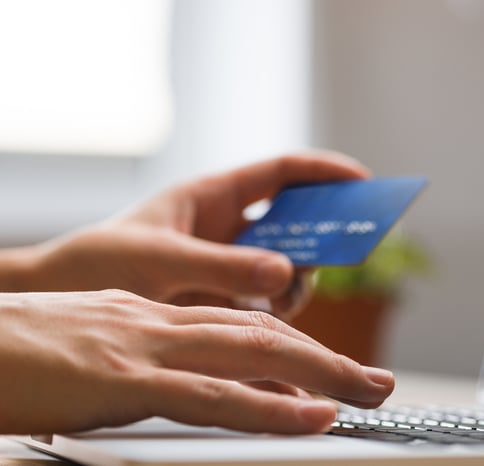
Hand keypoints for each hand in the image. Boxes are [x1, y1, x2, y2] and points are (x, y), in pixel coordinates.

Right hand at [0, 290, 393, 434]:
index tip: (334, 373)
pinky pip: (211, 395)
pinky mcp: (125, 382)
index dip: (298, 350)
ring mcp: (147, 349)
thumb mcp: (98, 356)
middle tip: (378, 382)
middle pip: (265, 337)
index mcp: (156, 319)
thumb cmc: (20, 354)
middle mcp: (162, 325)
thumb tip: (190, 387)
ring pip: (254, 356)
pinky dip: (269, 406)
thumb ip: (149, 367)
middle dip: (329, 360)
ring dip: (321, 374)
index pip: (244, 329)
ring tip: (369, 392)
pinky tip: (310, 415)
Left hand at [24, 153, 369, 319]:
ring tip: (287, 296)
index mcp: (212, 197)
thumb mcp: (158, 258)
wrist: (64, 303)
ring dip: (300, 278)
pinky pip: (268, 301)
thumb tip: (285, 271)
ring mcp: (229, 265)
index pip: (281, 173)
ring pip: (287, 266)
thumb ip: (220, 264)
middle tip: (357, 242)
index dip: (325, 173)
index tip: (364, 182)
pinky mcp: (225, 300)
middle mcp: (228, 229)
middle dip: (327, 229)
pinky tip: (274, 321)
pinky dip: (280, 310)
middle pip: (295, 220)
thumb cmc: (97, 262)